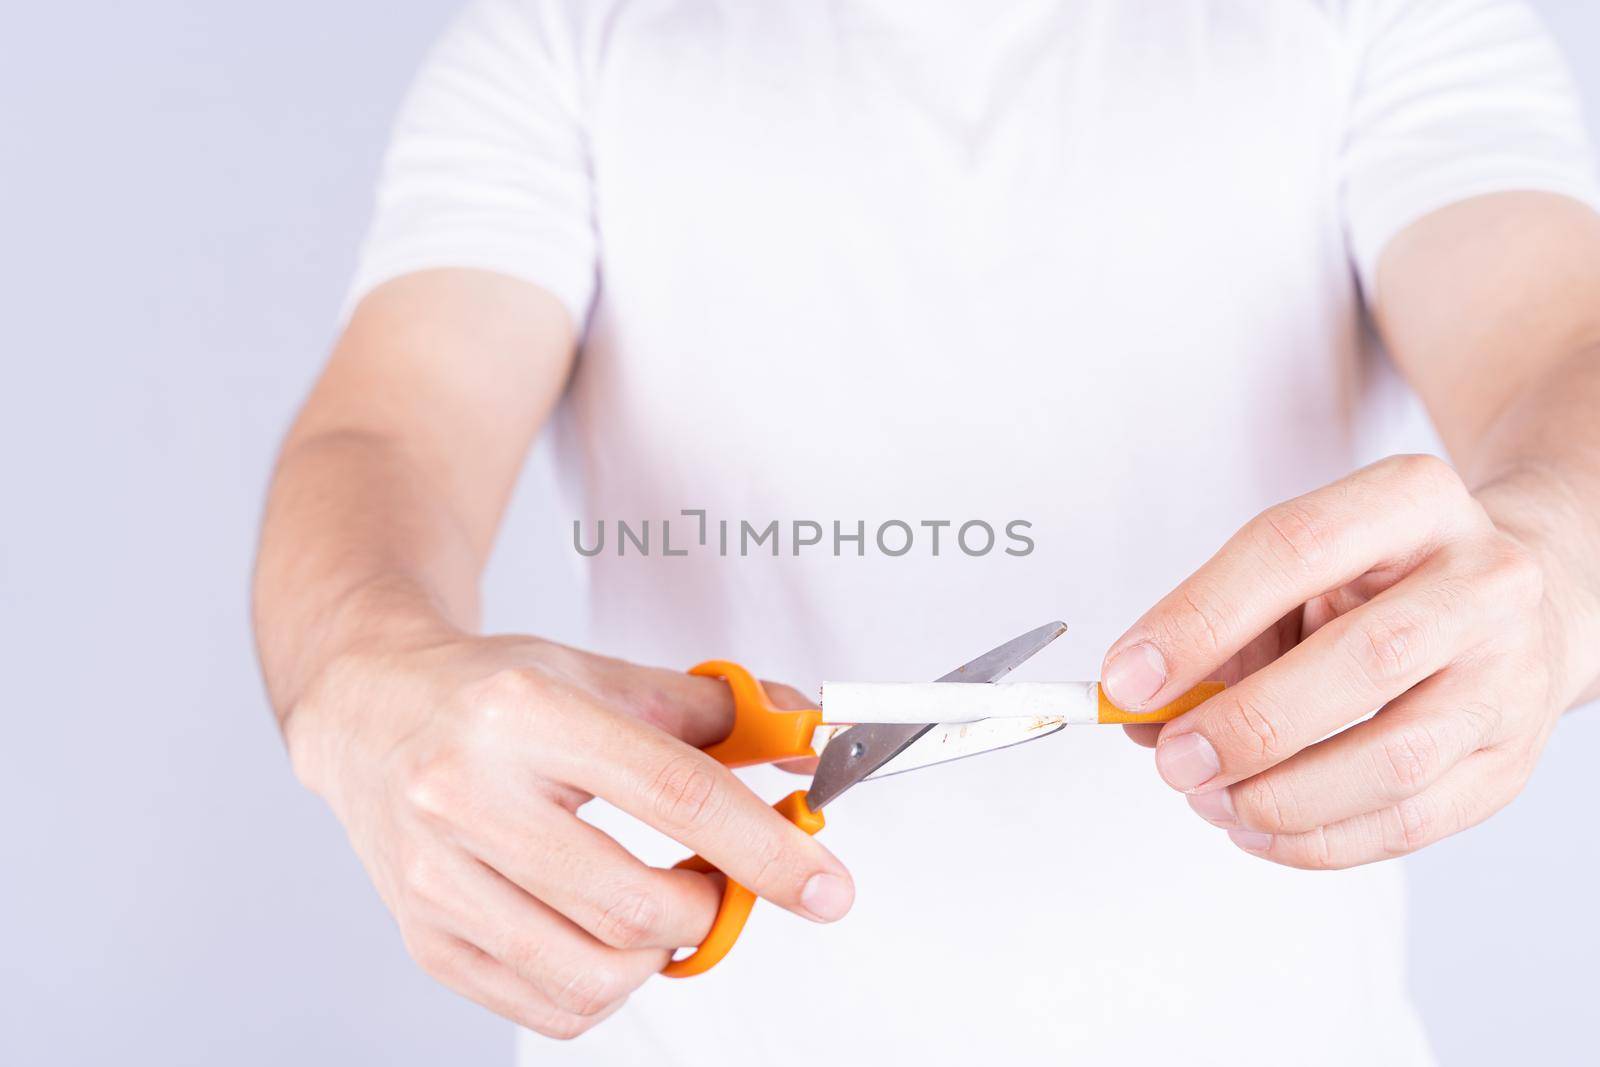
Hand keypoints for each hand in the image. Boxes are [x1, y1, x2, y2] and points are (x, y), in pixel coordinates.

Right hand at [286, 634, 852, 1037]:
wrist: (369, 710)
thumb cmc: (489, 694)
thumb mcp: (600, 674)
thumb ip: (714, 710)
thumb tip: (804, 737)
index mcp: (523, 714)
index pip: (674, 794)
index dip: (766, 849)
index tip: (825, 885)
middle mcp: (466, 796)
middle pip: (633, 901)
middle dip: (711, 909)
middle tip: (721, 883)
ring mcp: (434, 878)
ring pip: (590, 972)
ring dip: (659, 953)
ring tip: (661, 906)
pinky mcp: (424, 938)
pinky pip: (546, 1004)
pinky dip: (606, 987)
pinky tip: (606, 934)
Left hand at [1100, 454, 1570, 868]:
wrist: (1513, 603)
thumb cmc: (1383, 581)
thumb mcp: (1302, 568)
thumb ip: (1221, 629)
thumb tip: (1139, 710)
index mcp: (1414, 501)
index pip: (1296, 548)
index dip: (1202, 618)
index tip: (1130, 678)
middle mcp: (1484, 581)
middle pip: (1365, 660)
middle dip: (1249, 723)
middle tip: (1174, 758)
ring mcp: (1510, 674)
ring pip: (1397, 759)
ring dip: (1281, 796)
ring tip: (1209, 797)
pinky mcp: (1512, 760)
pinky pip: (1411, 823)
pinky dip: (1316, 839)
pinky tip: (1255, 827)